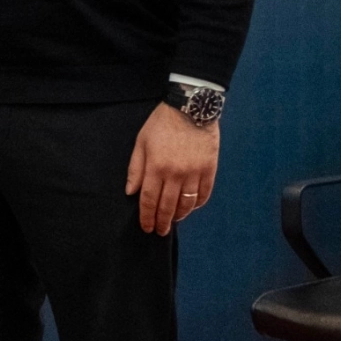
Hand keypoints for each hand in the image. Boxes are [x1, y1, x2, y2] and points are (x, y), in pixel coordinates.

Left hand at [125, 102, 218, 235]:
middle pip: (168, 206)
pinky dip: (197, 205)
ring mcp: (195, 173)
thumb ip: (136, 168)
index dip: (146, 216)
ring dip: (180, 216)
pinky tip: (191, 208)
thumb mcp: (141, 142)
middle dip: (162, 222)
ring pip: (187, 204)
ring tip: (174, 221)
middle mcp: (176, 174)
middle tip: (159, 231)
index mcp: (156, 167)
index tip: (146, 227)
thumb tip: (131, 192)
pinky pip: (204, 194)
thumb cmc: (161, 124)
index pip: (149, 200)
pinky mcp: (209, 170)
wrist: (190, 109)